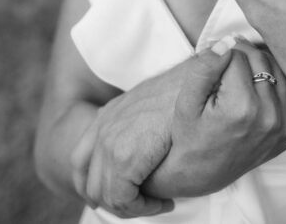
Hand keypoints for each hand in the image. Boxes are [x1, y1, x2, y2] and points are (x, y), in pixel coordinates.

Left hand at [71, 53, 228, 216]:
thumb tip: (145, 145)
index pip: (80, 160)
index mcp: (107, 116)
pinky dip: (142, 207)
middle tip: (144, 205)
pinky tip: (164, 202)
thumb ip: (142, 122)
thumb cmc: (191, 89)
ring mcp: (111, 140)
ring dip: (132, 207)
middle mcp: (103, 128)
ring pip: (105, 195)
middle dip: (115, 201)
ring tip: (159, 204)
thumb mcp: (156, 103)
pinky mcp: (126, 155)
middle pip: (89, 182)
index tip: (117, 198)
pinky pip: (121, 197)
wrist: (204, 77)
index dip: (93, 186)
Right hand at [144, 39, 285, 197]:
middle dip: (241, 53)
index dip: (221, 53)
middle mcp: (269, 117)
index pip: (237, 56)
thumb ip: (204, 69)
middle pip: (261, 58)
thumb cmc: (190, 136)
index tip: (212, 61)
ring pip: (278, 70)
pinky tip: (260, 83)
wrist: (202, 173)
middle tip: (225, 59)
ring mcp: (284, 125)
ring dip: (259, 63)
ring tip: (239, 71)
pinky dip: (278, 80)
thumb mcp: (186, 103)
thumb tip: (225, 42)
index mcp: (242, 109)